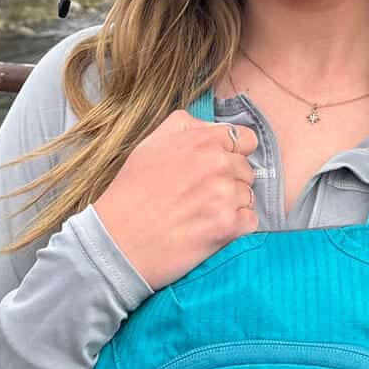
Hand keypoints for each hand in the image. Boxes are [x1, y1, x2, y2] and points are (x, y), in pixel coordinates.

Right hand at [92, 110, 258, 290]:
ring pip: (249, 196)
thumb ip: (186, 127)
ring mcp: (225, 194)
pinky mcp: (228, 226)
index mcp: (202, 140)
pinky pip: (251, 221)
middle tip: (203, 196)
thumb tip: (213, 128)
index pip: (245, 140)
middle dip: (231, 182)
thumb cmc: (130, 193)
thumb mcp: (151, 143)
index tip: (220, 167)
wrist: (117, 241)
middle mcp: (218, 163)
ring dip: (233, 205)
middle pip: (247, 170)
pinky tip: (212, 229)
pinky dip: (237, 227)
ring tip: (202, 214)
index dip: (234, 154)